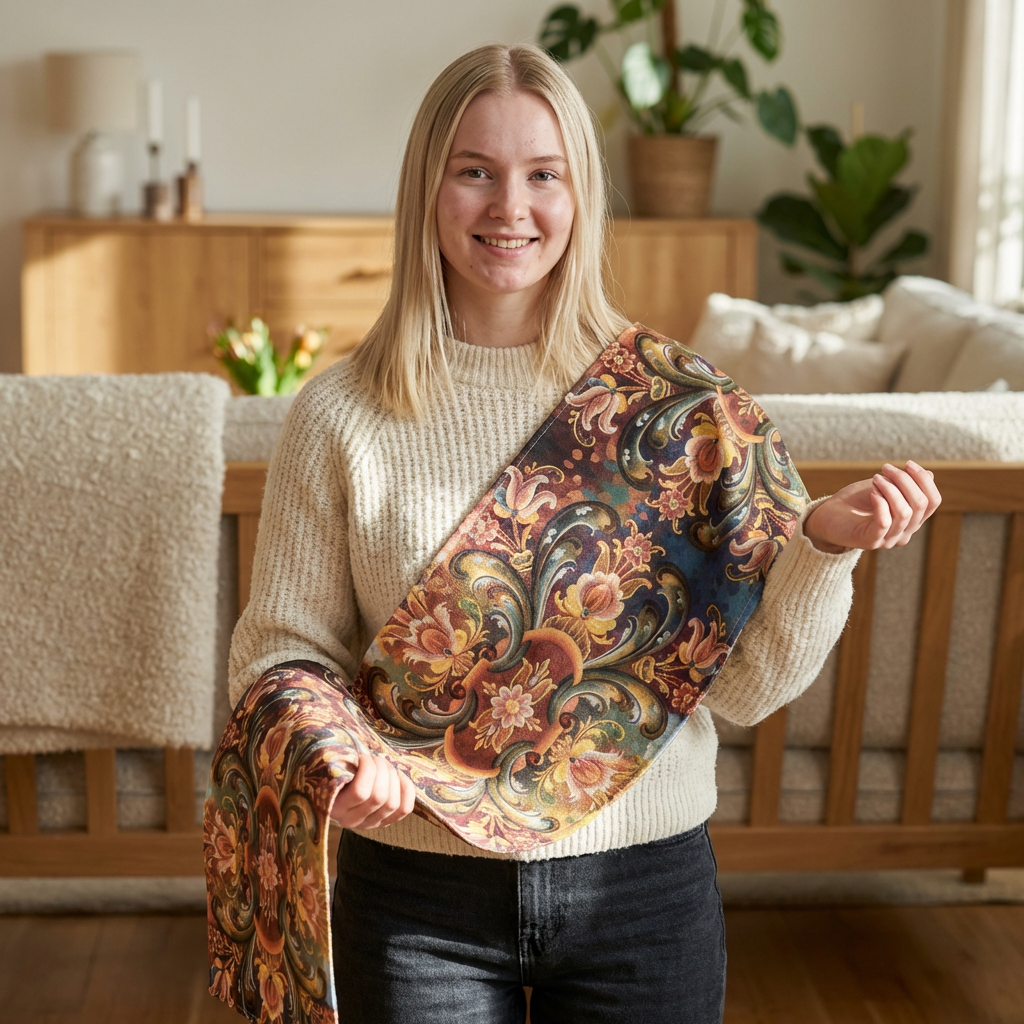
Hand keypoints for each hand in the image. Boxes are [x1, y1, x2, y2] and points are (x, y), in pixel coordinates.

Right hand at [328, 753, 415, 829]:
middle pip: (379, 797)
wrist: (338, 791)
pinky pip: (404, 809)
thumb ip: (344, 763)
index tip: (363, 756)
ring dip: (393, 777)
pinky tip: (399, 776)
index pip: (360, 792)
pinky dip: (407, 789)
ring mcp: (370, 823)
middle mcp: (353, 820)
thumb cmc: (337, 773)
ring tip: (385, 766)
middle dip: (382, 770)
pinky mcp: (385, 822)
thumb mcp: (335, 769)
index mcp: (335, 807)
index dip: (368, 768)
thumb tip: (360, 754)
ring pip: (393, 803)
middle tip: (376, 758)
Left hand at [802, 460, 941, 553]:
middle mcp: (905, 532)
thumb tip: (930, 475)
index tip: (907, 463)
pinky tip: (872, 492)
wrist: (826, 517)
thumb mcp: (884, 487)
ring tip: (876, 478)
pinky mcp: (871, 542)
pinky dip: (880, 503)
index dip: (924, 480)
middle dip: (905, 480)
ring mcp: (889, 540)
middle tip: (885, 468)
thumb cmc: (855, 502)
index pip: (933, 501)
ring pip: (905, 512)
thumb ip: (906, 484)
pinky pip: (885, 522)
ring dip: (891, 489)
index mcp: (912, 520)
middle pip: (920, 504)